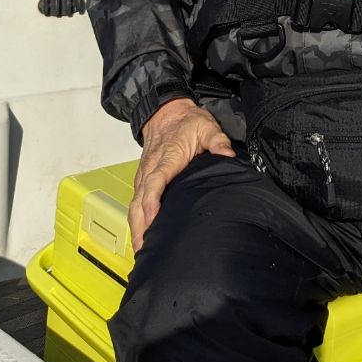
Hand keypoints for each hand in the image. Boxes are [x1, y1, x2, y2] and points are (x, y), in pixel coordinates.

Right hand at [129, 98, 234, 251]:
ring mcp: (144, 175)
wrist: (166, 111)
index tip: (152, 219)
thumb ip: (217, 139)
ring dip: (136, 227)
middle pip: (140, 200)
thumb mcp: (206, 125)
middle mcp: (150, 169)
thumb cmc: (186, 121)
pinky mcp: (142, 179)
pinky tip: (140, 236)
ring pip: (134, 204)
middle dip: (140, 225)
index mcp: (166, 158)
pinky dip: (135, 220)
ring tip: (141, 250)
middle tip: (145, 249)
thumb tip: (227, 153)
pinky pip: (135, 202)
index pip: (155, 181)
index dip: (152, 201)